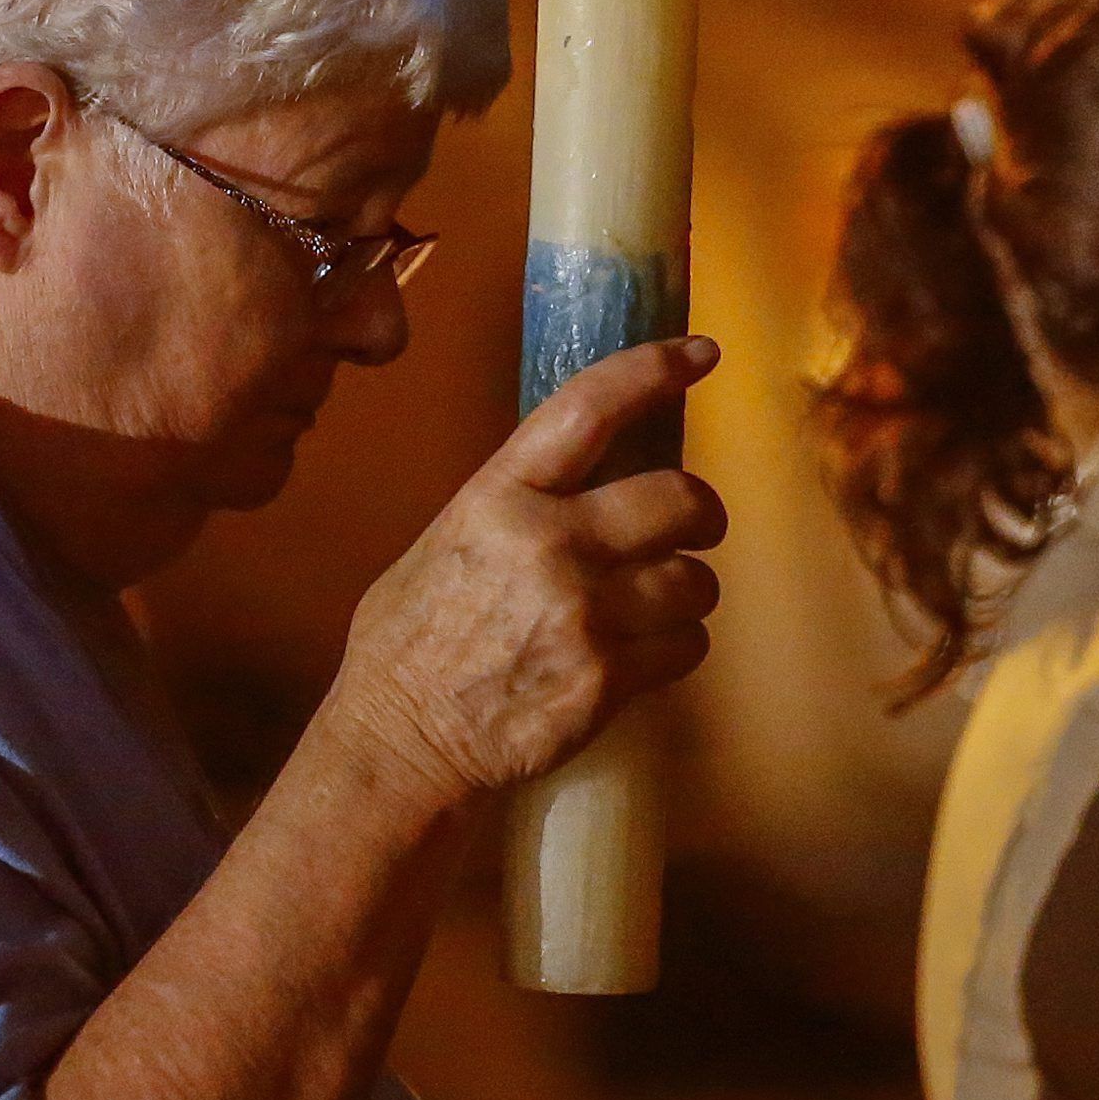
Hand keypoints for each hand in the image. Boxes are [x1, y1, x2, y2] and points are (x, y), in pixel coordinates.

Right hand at [323, 336, 728, 804]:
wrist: (398, 746)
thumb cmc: (410, 646)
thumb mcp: (444, 544)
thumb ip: (514, 507)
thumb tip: (582, 480)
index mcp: (499, 498)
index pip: (590, 408)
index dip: (654, 369)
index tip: (700, 352)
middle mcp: (549, 545)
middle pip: (678, 498)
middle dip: (701, 513)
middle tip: (694, 528)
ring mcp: (583, 615)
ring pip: (696, 579)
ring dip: (688, 592)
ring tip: (656, 607)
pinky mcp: (607, 680)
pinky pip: (688, 646)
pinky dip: (678, 649)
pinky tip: (643, 657)